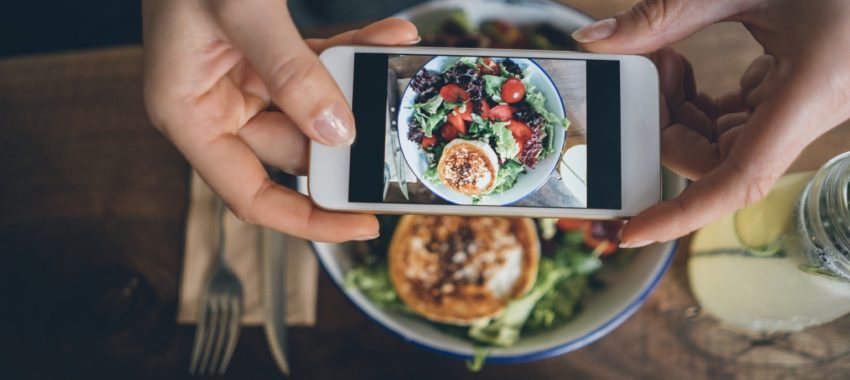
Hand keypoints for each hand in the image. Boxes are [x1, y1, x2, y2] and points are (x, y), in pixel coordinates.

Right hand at [142, 0, 417, 241]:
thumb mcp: (239, 12)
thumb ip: (291, 71)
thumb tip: (336, 130)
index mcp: (189, 114)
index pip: (250, 194)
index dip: (306, 220)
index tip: (359, 223)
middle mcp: (215, 106)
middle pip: (292, 150)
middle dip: (347, 138)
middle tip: (394, 134)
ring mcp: (243, 80)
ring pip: (314, 105)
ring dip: (357, 84)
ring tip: (395, 62)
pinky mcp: (265, 54)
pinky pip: (317, 65)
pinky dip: (350, 52)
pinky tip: (387, 37)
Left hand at [572, 0, 849, 245]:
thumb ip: (665, 13)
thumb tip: (592, 39)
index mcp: (808, 93)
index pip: (736, 183)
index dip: (679, 216)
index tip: (630, 233)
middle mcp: (807, 114)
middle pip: (714, 161)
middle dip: (665, 127)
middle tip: (645, 75)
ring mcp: (800, 109)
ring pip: (719, 144)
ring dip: (678, 112)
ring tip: (665, 59)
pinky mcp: (791, 98)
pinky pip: (732, 122)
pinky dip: (696, 103)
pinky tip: (682, 69)